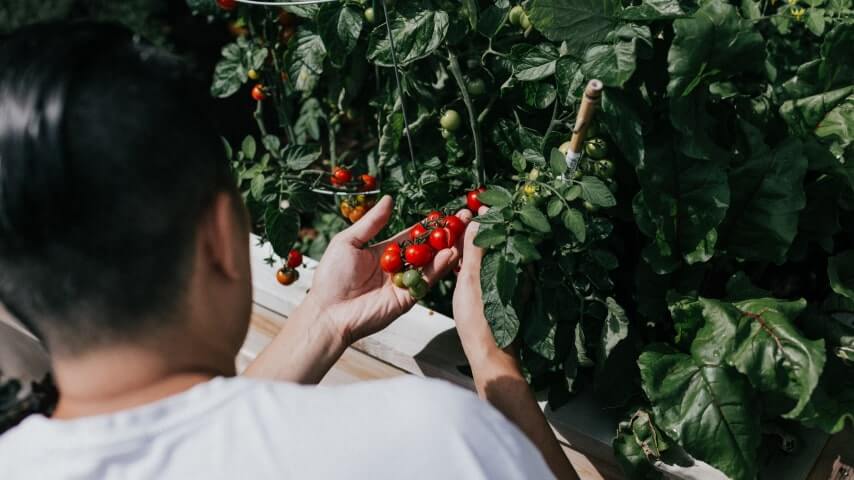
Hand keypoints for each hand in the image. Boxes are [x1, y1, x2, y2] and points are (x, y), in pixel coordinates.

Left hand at [306, 195, 471, 344]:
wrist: (328, 311)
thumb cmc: (331, 276)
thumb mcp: (348, 241)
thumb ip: (371, 222)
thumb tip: (389, 199)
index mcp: (385, 252)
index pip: (413, 235)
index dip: (429, 225)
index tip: (447, 213)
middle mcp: (399, 267)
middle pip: (428, 248)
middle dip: (446, 235)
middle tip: (465, 220)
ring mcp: (405, 282)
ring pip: (432, 263)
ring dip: (449, 248)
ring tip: (464, 233)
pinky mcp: (408, 298)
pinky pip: (426, 280)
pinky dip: (439, 267)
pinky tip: (450, 253)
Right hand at [452, 206, 499, 361]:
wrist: (489, 355)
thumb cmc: (479, 319)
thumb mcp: (472, 280)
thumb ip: (475, 249)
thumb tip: (478, 219)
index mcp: (512, 264)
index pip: (502, 230)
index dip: (489, 216)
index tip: (476, 204)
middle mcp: (515, 271)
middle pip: (498, 242)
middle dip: (483, 229)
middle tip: (464, 218)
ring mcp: (509, 284)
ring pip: (493, 257)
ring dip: (478, 247)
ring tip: (459, 238)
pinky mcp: (502, 295)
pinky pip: (490, 271)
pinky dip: (477, 263)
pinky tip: (463, 264)